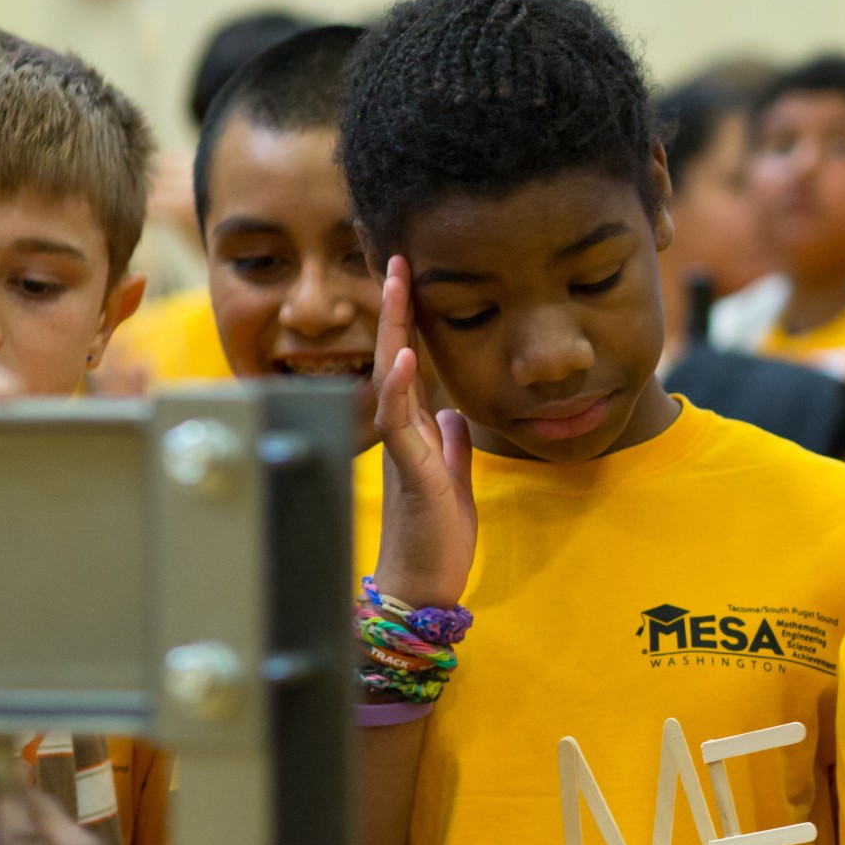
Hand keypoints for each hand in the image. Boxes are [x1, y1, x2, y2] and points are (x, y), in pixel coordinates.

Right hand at [371, 255, 474, 607]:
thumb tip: (454, 414)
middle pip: (394, 356)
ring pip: (391, 378)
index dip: (410, 320)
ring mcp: (402, 449)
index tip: (410, 276)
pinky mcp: (410, 473)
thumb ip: (452, 444)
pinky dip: (399, 389)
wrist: (423, 587)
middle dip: (396, 308)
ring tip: (396, 285)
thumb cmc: (436, 537)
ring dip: (394, 330)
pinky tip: (402, 358)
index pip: (410, 362)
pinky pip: (399, 424)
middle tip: (394, 257)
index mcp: (416, 430)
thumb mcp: (454, 478)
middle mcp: (403, 432)